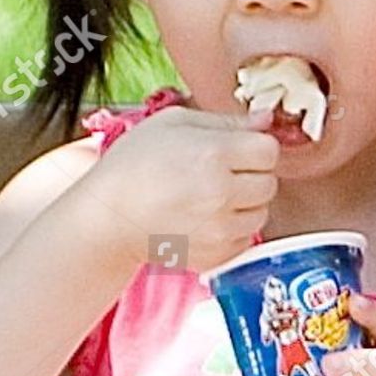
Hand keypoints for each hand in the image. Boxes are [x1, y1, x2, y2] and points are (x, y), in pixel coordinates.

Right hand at [71, 105, 279, 273]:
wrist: (106, 218)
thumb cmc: (134, 164)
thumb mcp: (173, 123)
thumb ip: (227, 121)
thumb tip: (267, 119)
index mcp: (213, 154)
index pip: (269, 150)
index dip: (254, 148)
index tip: (236, 151)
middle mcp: (221, 194)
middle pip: (269, 182)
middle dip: (251, 175)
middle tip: (218, 174)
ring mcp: (220, 229)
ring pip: (262, 212)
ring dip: (245, 204)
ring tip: (209, 197)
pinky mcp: (216, 256)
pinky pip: (247, 238)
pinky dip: (233, 230)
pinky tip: (205, 219)